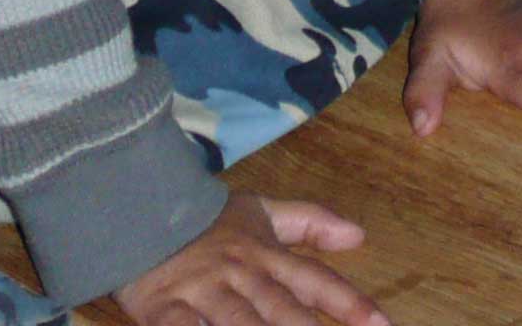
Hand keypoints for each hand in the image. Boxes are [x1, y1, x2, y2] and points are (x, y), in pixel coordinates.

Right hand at [113, 192, 385, 325]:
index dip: (348, 302)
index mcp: (266, 253)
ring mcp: (203, 291)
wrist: (141, 208)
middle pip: (282, 310)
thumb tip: (358, 236)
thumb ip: (310, 223)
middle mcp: (240, 273)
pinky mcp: (164, 308)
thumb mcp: (262, 213)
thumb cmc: (209, 222)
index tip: (381, 325)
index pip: (314, 279)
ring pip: (238, 322)